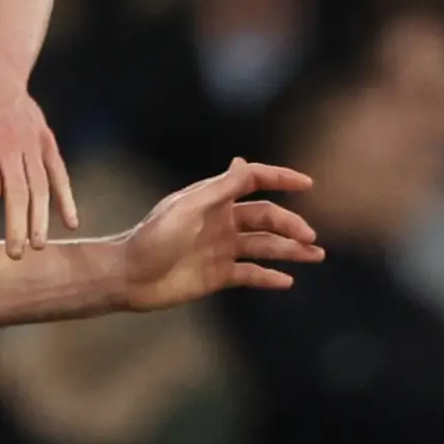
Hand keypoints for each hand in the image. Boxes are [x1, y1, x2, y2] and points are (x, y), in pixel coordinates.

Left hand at [0, 54, 75, 253]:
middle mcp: (9, 144)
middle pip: (17, 191)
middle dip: (16, 225)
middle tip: (14, 255)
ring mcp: (31, 142)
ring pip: (40, 185)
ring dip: (40, 218)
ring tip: (37, 246)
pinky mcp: (46, 140)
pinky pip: (58, 172)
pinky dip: (66, 197)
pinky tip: (70, 222)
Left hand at [117, 159, 322, 309]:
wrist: (128, 277)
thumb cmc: (152, 238)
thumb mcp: (187, 210)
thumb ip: (218, 189)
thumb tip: (242, 162)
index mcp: (213, 199)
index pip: (254, 181)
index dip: (280, 178)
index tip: (307, 183)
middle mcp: (221, 221)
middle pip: (266, 217)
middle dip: (290, 225)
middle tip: (310, 238)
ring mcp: (221, 249)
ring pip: (264, 246)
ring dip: (290, 250)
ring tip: (315, 255)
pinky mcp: (218, 275)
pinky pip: (251, 274)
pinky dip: (269, 277)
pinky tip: (288, 281)